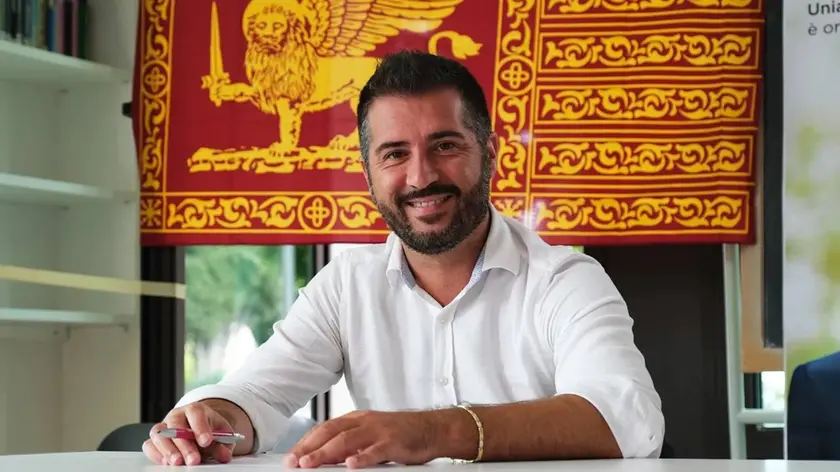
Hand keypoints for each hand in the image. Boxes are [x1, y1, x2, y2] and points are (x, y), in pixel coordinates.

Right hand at [142, 402, 235, 465]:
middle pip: (175, 425)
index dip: (200, 427)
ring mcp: (164, 427)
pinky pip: (149, 445)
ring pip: (159, 434)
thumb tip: (224, 455)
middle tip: (194, 459)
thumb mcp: (222, 436)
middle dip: (185, 444)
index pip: (195, 412)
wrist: (202, 430)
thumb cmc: (211, 431)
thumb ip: (223, 445)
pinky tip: (165, 462)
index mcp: (195, 409)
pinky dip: (156, 454)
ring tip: (178, 462)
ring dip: (168, 450)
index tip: (206, 441)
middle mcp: (177, 415)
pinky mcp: (155, 440)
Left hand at [285, 410, 440, 468]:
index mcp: (358, 419)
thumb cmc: (401, 434)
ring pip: (347, 440)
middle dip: (310, 447)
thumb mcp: (371, 435)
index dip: (307, 441)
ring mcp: (379, 431)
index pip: (326, 428)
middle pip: (331, 431)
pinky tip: (351, 465)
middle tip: (294, 461)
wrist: (432, 429)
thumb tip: (326, 457)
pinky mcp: (394, 442)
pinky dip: (362, 457)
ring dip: (326, 452)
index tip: (292, 455)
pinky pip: (376, 450)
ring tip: (310, 463)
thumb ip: (350, 444)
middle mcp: (365, 422)